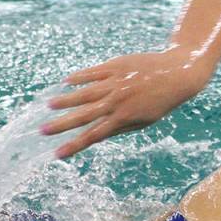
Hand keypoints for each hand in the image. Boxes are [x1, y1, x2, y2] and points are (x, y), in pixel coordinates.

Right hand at [42, 50, 207, 158]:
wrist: (178, 73)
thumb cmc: (161, 101)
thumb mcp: (144, 121)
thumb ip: (120, 127)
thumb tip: (99, 135)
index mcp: (123, 118)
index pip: (93, 135)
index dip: (75, 145)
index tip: (57, 153)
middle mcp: (116, 101)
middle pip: (84, 115)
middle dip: (62, 124)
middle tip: (42, 130)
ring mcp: (115, 83)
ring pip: (84, 93)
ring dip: (65, 100)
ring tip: (49, 104)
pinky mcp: (116, 66)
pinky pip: (93, 73)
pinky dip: (79, 77)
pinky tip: (66, 81)